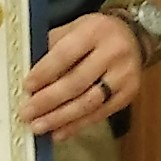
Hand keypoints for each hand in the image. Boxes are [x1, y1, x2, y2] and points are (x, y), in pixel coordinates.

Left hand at [21, 10, 144, 134]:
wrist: (134, 38)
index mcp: (95, 31)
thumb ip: (52, 47)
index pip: (65, 54)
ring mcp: (124, 76)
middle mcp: (113, 53)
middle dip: (48, 100)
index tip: (26, 87)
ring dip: (60, 118)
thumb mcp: (74, 28)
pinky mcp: (128, 95)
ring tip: (39, 126)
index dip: (45, 73)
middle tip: (27, 112)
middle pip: (77, 82)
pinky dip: (77, 125)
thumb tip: (28, 77)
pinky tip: (59, 132)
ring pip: (88, 102)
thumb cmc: (95, 34)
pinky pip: (99, 114)